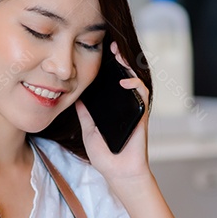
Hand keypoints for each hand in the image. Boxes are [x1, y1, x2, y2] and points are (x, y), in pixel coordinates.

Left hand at [74, 42, 150, 181]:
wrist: (118, 172)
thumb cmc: (105, 154)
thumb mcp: (88, 129)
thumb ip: (84, 113)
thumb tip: (74, 96)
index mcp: (113, 106)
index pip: (111, 82)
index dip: (107, 67)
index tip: (98, 52)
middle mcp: (125, 104)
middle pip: (124, 76)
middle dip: (119, 59)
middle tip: (110, 45)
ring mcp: (134, 108)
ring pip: (135, 80)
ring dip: (128, 66)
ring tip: (118, 54)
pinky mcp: (141, 115)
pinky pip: (142, 95)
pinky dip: (135, 85)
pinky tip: (124, 80)